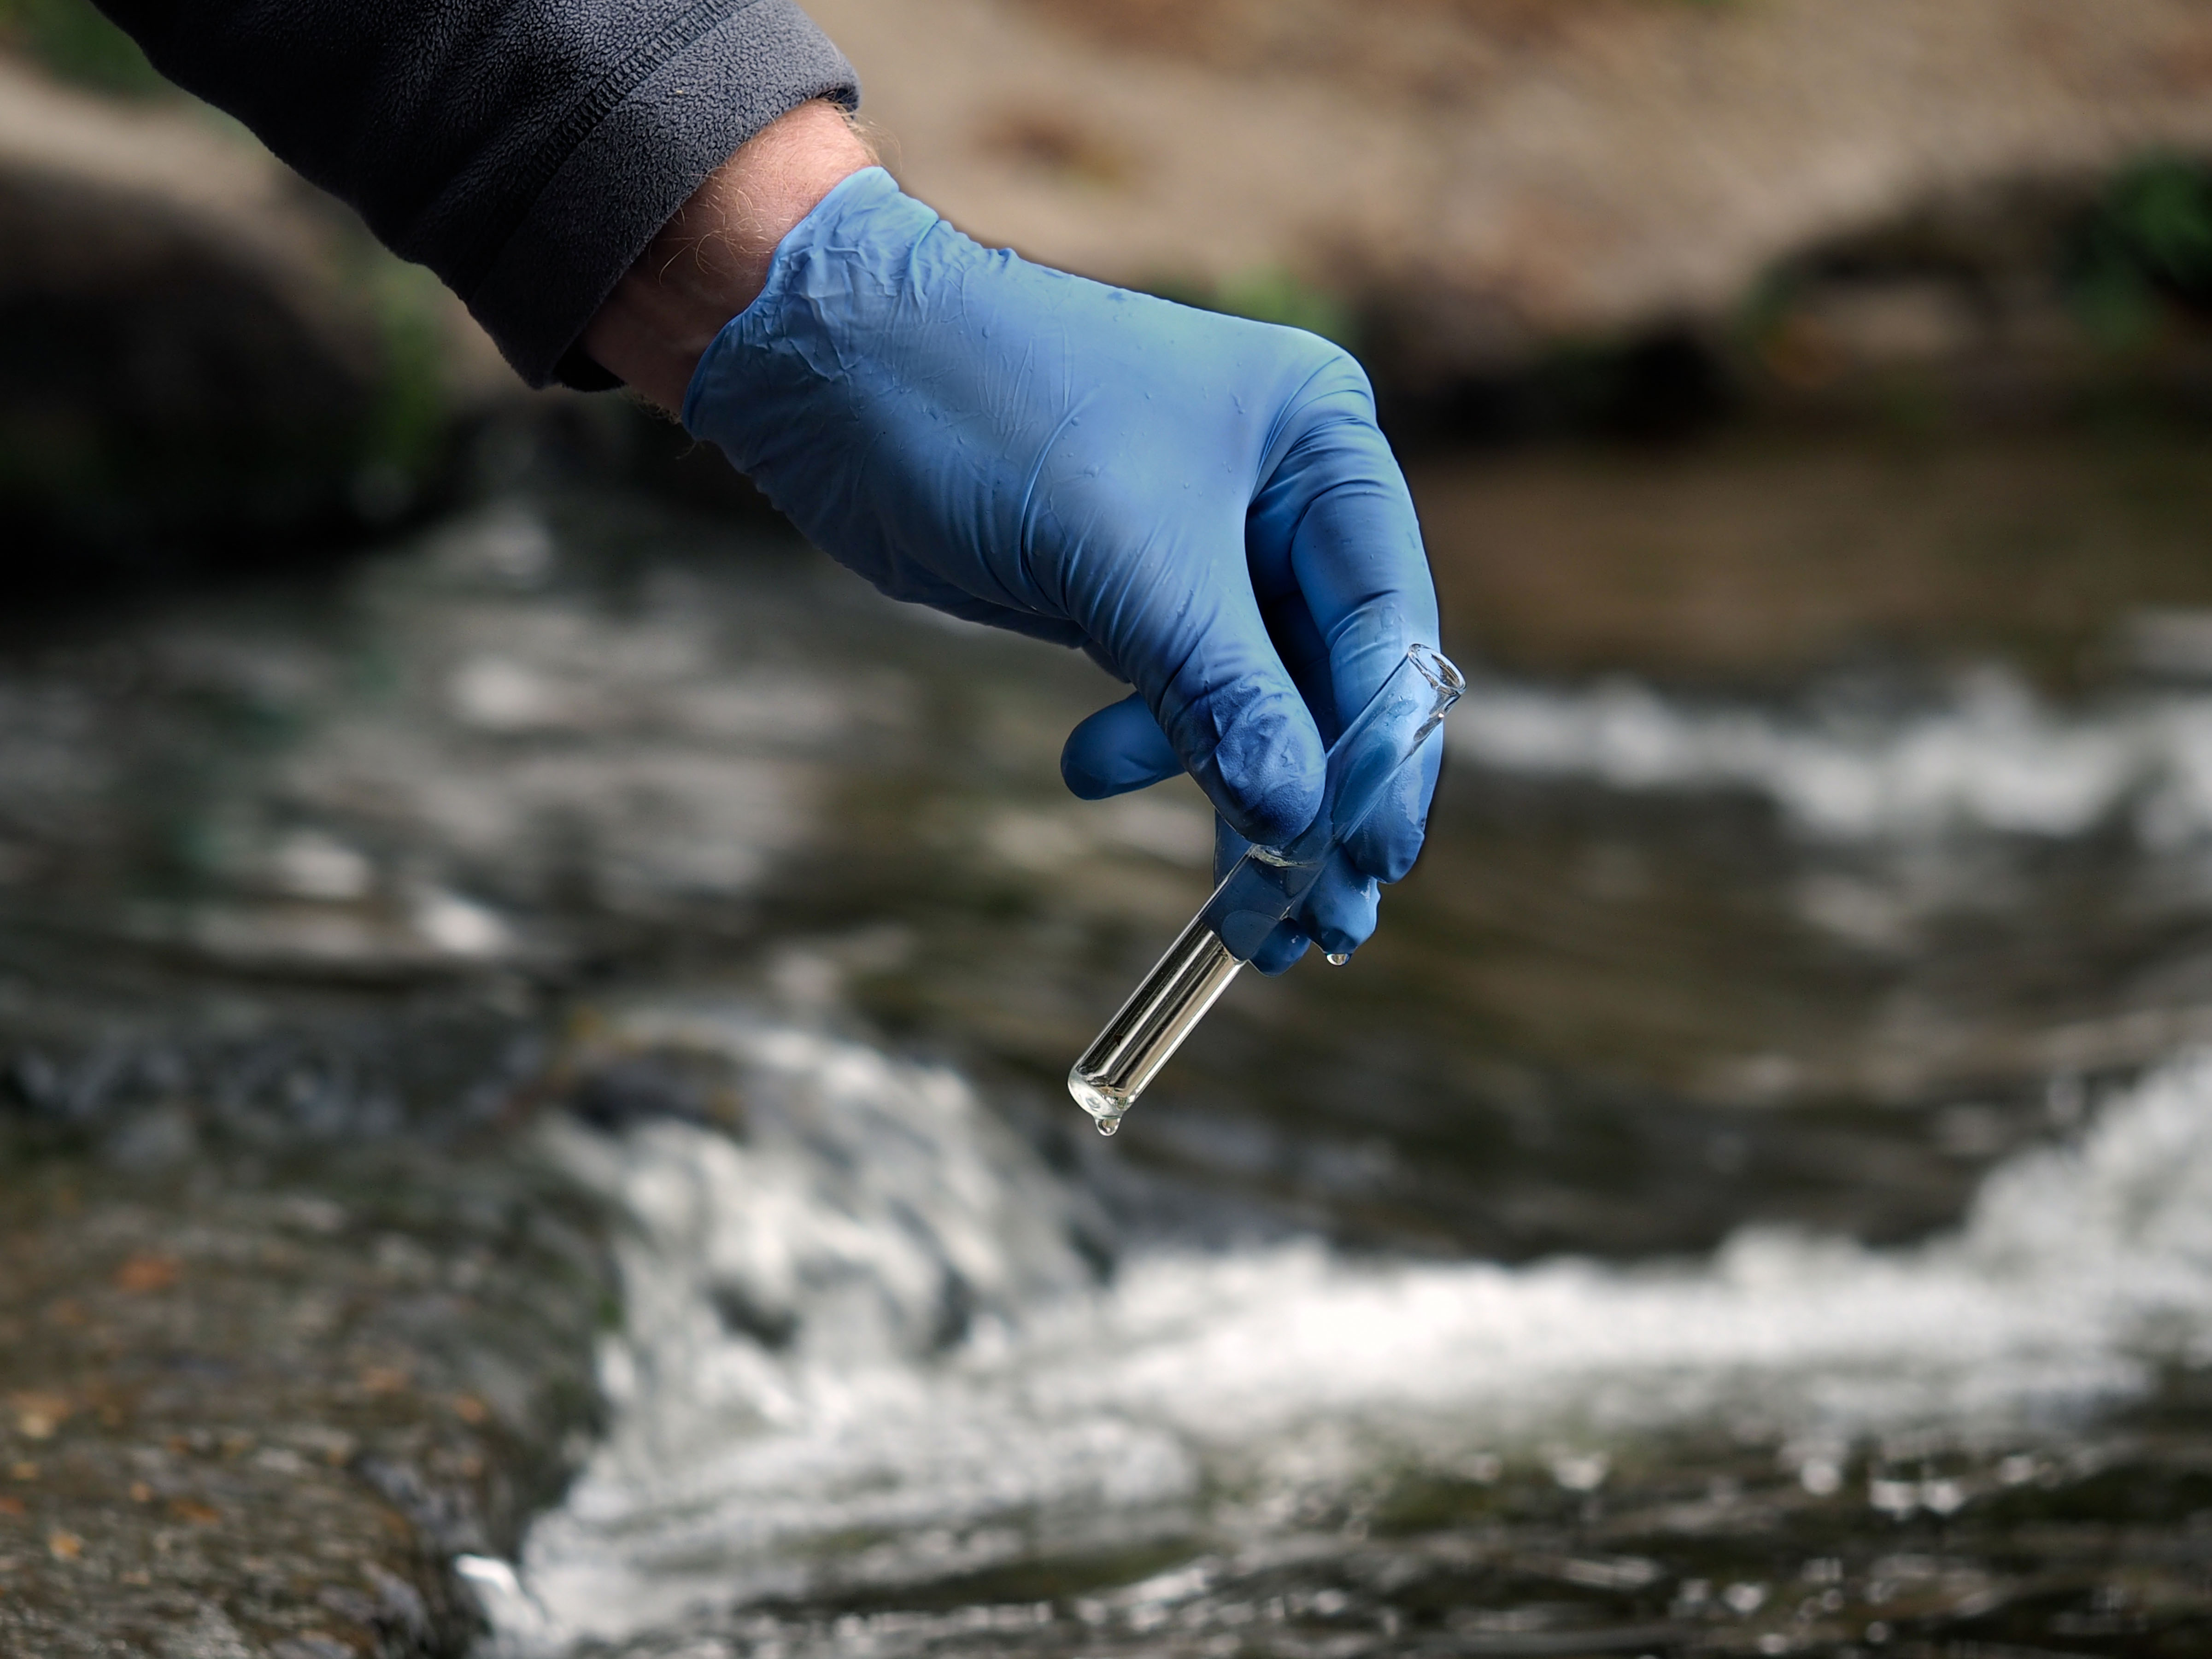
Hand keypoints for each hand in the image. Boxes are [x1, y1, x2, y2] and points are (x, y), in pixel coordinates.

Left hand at [602, 145, 1439, 970]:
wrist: (828, 367)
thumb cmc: (985, 414)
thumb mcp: (1123, 563)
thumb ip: (1225, 696)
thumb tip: (1300, 826)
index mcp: (1320, 441)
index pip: (1385, 621)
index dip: (1382, 751)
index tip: (1371, 859)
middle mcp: (1283, 491)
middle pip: (1336, 679)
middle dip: (1320, 802)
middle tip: (1322, 925)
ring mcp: (1209, 548)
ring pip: (1261, 705)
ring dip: (1244, 803)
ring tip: (1239, 918)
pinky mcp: (1136, 593)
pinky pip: (1187, 700)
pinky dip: (1168, 757)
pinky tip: (1098, 776)